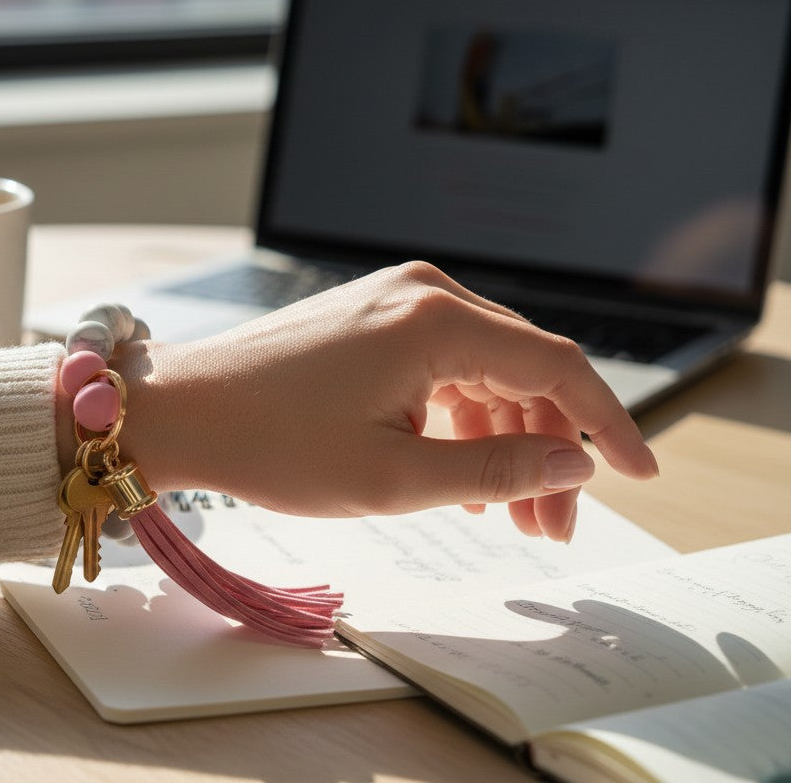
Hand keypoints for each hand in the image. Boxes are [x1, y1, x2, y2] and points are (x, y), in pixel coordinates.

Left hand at [109, 261, 658, 540]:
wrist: (180, 411)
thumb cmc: (269, 444)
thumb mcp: (390, 477)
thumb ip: (492, 472)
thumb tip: (574, 462)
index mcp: (435, 321)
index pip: (558, 367)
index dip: (607, 424)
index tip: (642, 473)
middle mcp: (422, 294)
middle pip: (524, 371)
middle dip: (548, 452)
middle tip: (551, 528)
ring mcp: (393, 302)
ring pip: (484, 373)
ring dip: (504, 443)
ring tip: (509, 519)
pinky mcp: (371, 320)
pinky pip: (442, 369)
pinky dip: (461, 423)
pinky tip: (460, 479)